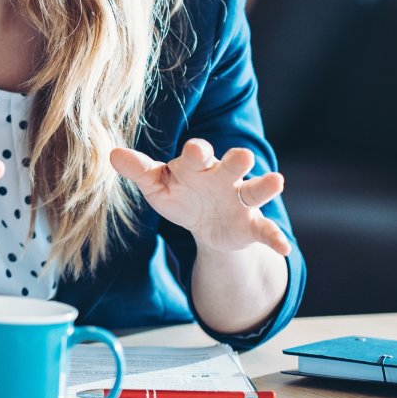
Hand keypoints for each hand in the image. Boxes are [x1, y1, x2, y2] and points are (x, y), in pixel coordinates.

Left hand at [110, 139, 289, 255]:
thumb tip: (112, 154)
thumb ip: (139, 171)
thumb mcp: (157, 186)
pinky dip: (275, 238)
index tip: (195, 150)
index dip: (196, 152)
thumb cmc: (180, 195)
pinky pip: (266, 230)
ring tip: (278, 181)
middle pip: (232, 165)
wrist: (203, 224)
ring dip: (265, 186)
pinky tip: (284, 247)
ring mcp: (240, 201)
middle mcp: (224, 178)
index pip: (197, 154)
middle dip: (237, 160)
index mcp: (197, 166)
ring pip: (255, 190)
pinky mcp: (251, 225)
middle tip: (243, 156)